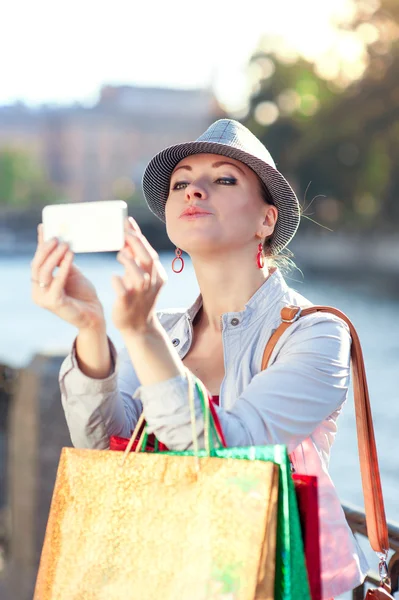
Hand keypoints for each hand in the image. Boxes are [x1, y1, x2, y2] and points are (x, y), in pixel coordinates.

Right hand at [31, 224, 104, 330]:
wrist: (94, 314)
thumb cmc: (83, 293)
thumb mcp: (70, 271)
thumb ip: (61, 259)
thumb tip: (56, 237)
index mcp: (38, 284)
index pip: (37, 260)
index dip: (41, 244)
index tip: (46, 227)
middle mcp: (37, 292)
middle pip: (36, 265)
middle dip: (46, 249)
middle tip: (58, 237)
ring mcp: (43, 298)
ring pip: (44, 272)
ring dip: (55, 256)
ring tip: (66, 245)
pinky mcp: (54, 303)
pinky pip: (56, 282)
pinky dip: (63, 267)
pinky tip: (71, 256)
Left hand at [112, 218, 166, 334]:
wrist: (139, 327)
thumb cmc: (137, 298)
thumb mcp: (140, 277)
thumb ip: (135, 259)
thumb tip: (127, 237)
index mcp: (157, 275)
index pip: (149, 251)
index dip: (139, 235)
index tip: (127, 222)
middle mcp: (151, 283)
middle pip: (148, 259)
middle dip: (135, 242)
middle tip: (122, 231)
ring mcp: (140, 294)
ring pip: (139, 275)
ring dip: (129, 261)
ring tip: (120, 255)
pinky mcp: (128, 304)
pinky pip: (123, 290)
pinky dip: (118, 282)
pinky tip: (114, 276)